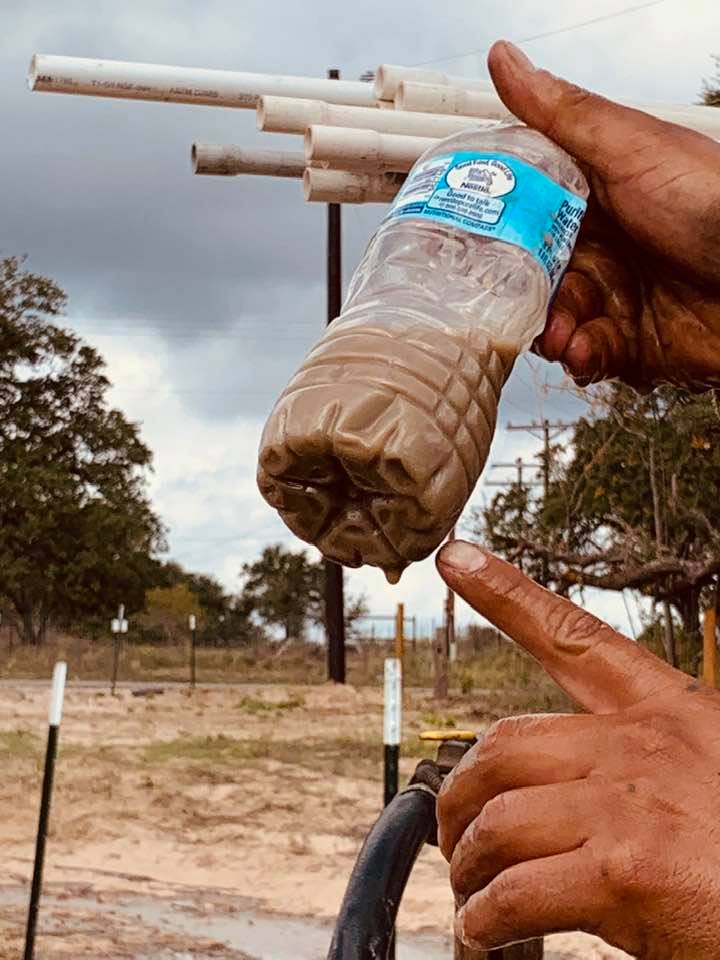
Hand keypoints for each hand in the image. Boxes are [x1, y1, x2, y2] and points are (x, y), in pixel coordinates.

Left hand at [436, 539, 719, 957]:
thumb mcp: (712, 775)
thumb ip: (645, 769)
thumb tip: (571, 791)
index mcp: (672, 711)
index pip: (573, 636)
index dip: (506, 592)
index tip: (457, 558)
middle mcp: (644, 744)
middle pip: (506, 742)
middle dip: (463, 790)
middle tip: (454, 831)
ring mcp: (633, 804)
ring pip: (500, 816)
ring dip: (471, 860)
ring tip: (472, 888)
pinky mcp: (627, 872)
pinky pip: (519, 890)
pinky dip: (490, 917)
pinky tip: (489, 932)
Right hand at [488, 41, 719, 390]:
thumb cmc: (714, 204)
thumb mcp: (630, 150)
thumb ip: (563, 116)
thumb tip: (504, 59)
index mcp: (599, 196)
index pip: (529, 211)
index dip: (498, 225)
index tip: (469, 236)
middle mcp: (605, 246)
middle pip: (533, 273)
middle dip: (521, 291)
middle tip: (515, 299)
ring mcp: (617, 297)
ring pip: (554, 319)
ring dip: (550, 330)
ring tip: (561, 335)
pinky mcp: (632, 344)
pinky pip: (587, 355)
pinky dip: (581, 358)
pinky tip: (587, 351)